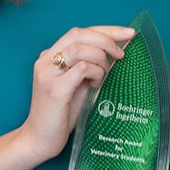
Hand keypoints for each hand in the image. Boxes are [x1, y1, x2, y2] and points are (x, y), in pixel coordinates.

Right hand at [17, 25, 134, 160]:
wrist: (40, 139)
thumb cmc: (61, 113)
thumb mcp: (78, 84)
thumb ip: (89, 67)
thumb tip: (116, 53)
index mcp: (50, 56)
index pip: (80, 32)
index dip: (106, 30)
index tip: (129, 33)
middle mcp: (45, 60)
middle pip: (79, 34)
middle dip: (107, 39)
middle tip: (122, 55)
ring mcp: (47, 74)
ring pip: (81, 49)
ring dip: (101, 59)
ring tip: (104, 75)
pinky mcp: (54, 89)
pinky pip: (82, 69)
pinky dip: (95, 73)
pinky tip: (96, 85)